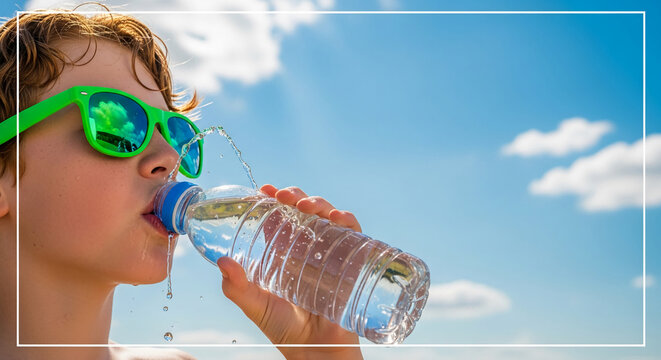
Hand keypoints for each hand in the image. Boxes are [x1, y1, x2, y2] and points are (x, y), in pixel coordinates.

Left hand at [216, 184, 363, 359]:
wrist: (315, 351)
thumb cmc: (285, 331)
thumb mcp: (256, 306)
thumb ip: (237, 287)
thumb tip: (221, 261)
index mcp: (285, 253)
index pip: (280, 218)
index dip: (274, 200)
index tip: (265, 190)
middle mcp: (308, 249)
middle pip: (304, 210)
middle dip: (295, 195)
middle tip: (284, 195)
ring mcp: (330, 253)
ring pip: (327, 216)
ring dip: (319, 203)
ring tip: (306, 204)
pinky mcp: (351, 262)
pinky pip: (353, 234)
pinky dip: (347, 221)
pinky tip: (337, 218)